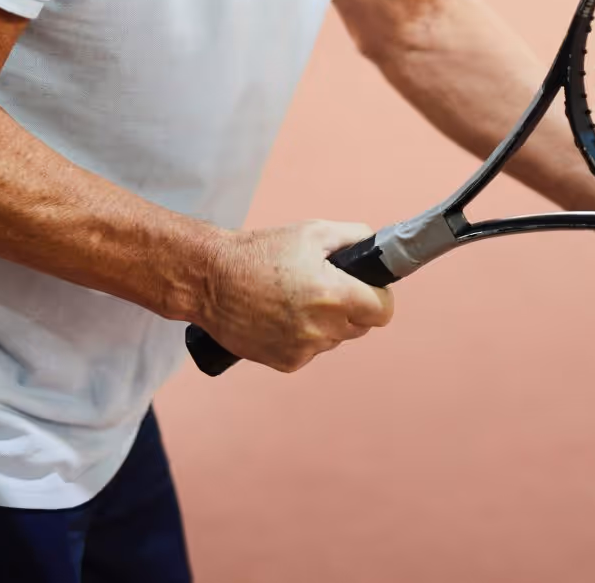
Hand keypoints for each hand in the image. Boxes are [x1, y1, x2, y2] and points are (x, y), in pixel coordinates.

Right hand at [199, 219, 393, 371]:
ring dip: (326, 323)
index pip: (383, 311)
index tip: (366, 288)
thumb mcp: (313, 231)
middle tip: (325, 287)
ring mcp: (303, 349)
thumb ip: (355, 237)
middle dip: (352, 308)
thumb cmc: (260, 252)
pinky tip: (282, 316)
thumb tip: (377, 249)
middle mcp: (322, 328)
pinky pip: (310, 351)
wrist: (211, 280)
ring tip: (297, 299)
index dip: (378, 297)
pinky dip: (303, 337)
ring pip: (335, 339)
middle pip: (361, 326)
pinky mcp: (286, 363)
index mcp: (333, 295)